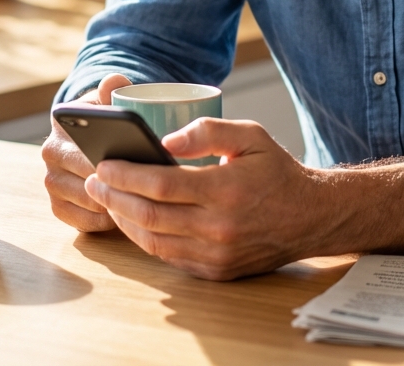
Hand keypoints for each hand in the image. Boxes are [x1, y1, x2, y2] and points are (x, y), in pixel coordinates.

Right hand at [42, 73, 131, 231]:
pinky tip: (124, 213)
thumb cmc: (108, 116)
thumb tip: (113, 82)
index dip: (116, 158)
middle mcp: (49, 152)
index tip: (141, 162)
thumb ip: (115, 86)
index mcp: (61, 122)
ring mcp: (52, 182)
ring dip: (114, 204)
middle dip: (119, 184)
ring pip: (87, 202)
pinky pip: (83, 222)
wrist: (92, 135)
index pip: (88, 145)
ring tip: (141, 199)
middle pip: (88, 178)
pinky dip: (105, 222)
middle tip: (149, 187)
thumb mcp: (111, 97)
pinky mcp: (57, 207)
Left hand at [84, 118, 326, 279]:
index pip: (161, 185)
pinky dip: (144, 238)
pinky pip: (168, 257)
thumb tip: (164, 141)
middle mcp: (219, 227)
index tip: (104, 162)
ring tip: (106, 197)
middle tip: (94, 179)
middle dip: (113, 197)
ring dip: (123, 220)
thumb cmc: (276, 170)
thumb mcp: (250, 135)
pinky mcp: (215, 271)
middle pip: (149, 215)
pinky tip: (133, 219)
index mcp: (226, 189)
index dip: (126, 174)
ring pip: (153, 241)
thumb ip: (207, 132)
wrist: (310, 216)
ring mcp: (216, 254)